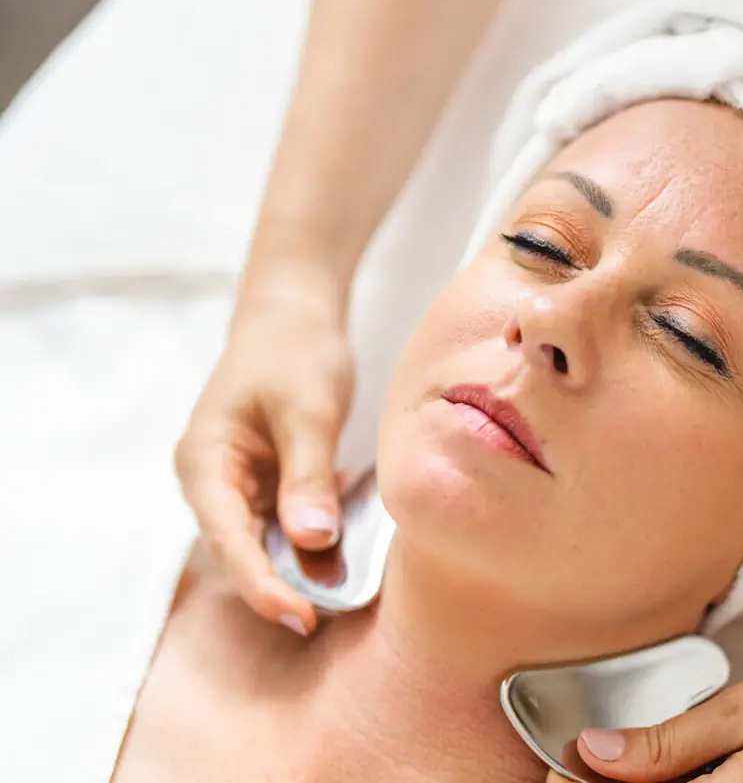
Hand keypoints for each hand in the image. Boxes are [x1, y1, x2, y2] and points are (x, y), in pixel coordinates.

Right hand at [174, 283, 354, 634]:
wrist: (295, 313)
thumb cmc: (294, 351)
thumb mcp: (307, 411)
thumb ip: (308, 475)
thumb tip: (311, 541)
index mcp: (204, 462)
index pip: (228, 540)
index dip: (262, 584)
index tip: (301, 617)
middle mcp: (212, 480)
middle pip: (241, 549)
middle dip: (280, 585)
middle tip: (326, 617)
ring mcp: (238, 483)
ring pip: (265, 542)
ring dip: (299, 566)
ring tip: (342, 592)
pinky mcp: (266, 480)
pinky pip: (285, 523)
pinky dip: (312, 538)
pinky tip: (348, 548)